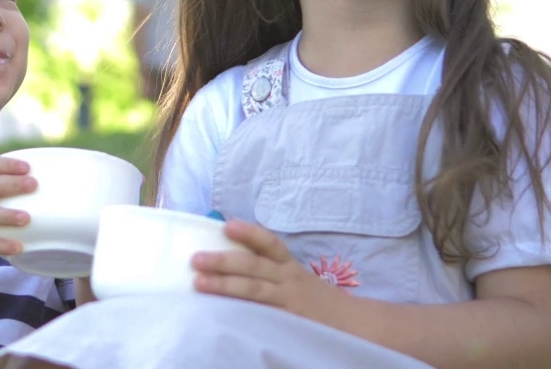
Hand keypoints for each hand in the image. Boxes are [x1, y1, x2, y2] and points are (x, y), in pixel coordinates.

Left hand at [190, 219, 342, 321]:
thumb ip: (270, 269)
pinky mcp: (291, 325)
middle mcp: (289, 280)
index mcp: (289, 266)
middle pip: (255, 267)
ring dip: (225, 286)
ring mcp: (290, 303)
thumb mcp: (296, 279)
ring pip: (255, 291)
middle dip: (224, 262)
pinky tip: (223, 314)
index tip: (227, 225)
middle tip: (196, 259)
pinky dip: (244, 315)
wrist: (355, 323)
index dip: (250, 233)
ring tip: (199, 283)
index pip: (271, 244)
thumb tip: (227, 259)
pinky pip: (264, 318)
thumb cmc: (316, 299)